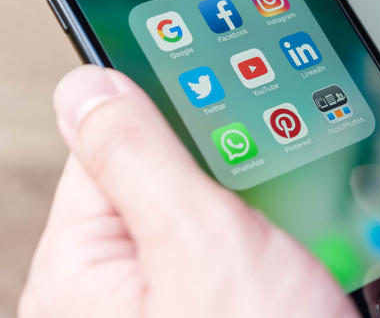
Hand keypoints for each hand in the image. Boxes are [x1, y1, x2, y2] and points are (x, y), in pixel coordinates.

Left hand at [19, 65, 356, 317]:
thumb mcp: (196, 242)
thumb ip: (136, 155)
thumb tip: (85, 83)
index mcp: (79, 267)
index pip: (105, 144)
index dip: (166, 111)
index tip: (217, 93)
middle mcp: (112, 291)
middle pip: (164, 178)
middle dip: (226, 175)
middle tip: (267, 202)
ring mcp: (165, 305)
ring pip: (211, 213)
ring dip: (258, 212)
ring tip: (292, 245)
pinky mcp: (211, 312)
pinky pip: (236, 250)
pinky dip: (272, 244)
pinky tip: (300, 265)